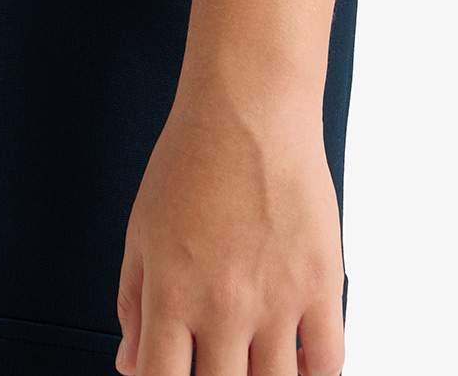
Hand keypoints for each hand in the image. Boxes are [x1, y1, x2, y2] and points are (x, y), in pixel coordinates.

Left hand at [114, 75, 344, 374]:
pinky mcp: (321, 282)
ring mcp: (276, 299)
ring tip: (255, 363)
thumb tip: (130, 364)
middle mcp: (223, 306)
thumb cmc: (193, 158)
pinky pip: (328, 362)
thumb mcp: (140, 230)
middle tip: (218, 363)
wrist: (249, 107)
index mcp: (171, 294)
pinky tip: (297, 362)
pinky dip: (314, 374)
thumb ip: (133, 305)